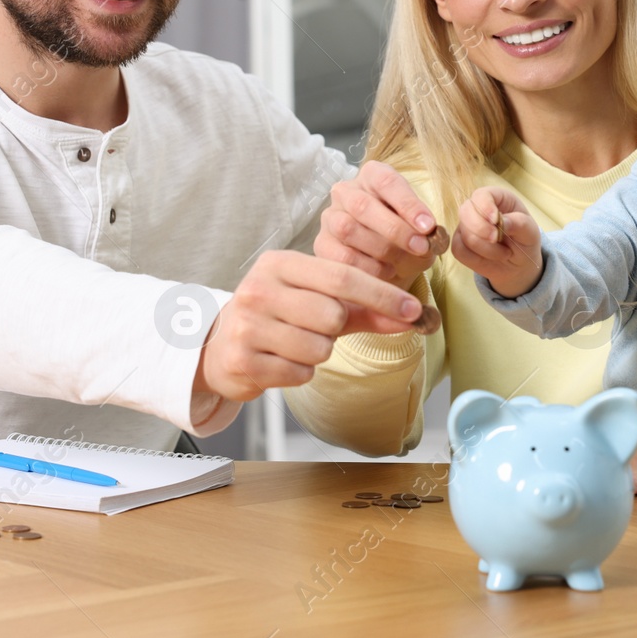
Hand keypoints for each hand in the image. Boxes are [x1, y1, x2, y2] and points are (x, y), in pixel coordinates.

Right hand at [194, 250, 425, 401]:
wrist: (221, 346)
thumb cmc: (279, 317)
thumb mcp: (318, 301)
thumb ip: (366, 308)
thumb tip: (414, 316)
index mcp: (279, 264)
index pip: (342, 276)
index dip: (383, 295)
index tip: (413, 309)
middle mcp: (259, 288)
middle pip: (333, 314)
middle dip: (337, 328)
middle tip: (317, 327)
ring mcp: (247, 325)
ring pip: (318, 347)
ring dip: (318, 352)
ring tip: (295, 344)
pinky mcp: (243, 360)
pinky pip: (299, 374)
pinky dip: (300, 372)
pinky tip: (281, 360)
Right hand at [314, 160, 448, 289]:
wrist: (386, 265)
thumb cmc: (405, 241)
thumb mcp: (420, 232)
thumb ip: (425, 233)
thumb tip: (427, 238)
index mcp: (372, 176)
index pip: (386, 181)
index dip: (408, 204)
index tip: (428, 226)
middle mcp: (346, 191)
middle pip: (363, 205)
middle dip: (395, 229)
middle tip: (420, 247)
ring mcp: (330, 217)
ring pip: (347, 229)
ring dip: (379, 249)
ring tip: (401, 263)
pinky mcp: (321, 244)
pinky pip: (340, 256)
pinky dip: (366, 268)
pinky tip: (384, 273)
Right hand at [450, 187, 543, 296]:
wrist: (519, 263)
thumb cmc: (524, 240)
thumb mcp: (530, 231)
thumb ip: (519, 223)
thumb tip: (502, 222)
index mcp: (496, 198)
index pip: (481, 195)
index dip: (485, 206)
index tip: (495, 220)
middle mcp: (477, 209)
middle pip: (465, 211)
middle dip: (480, 228)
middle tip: (496, 239)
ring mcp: (466, 227)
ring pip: (464, 235)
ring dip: (485, 249)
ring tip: (504, 253)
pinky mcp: (460, 244)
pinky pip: (458, 250)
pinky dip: (475, 258)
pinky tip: (491, 257)